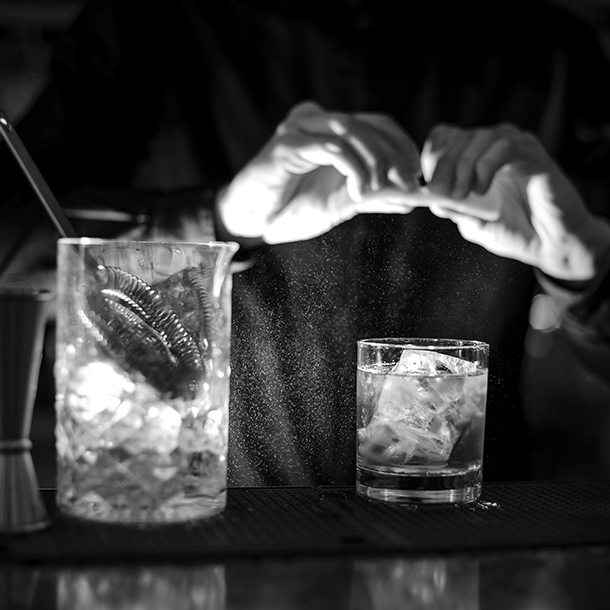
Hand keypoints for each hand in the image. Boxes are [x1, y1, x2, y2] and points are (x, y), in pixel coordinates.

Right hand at [216, 100, 420, 243]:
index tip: (416, 174)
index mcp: (330, 129)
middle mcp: (315, 120)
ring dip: (375, 160)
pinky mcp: (287, 144)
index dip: (402, 145)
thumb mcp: (339, 204)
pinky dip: (353, 168)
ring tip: (379, 190)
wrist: (252, 220)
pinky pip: (331, 148)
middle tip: (407, 184)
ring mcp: (299, 128)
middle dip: (394, 154)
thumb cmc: (291, 209)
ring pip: (351, 130)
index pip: (377, 124)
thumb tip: (408, 198)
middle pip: (369, 123)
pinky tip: (358, 191)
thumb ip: (371, 196)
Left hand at [419, 123, 609, 281]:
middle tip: (440, 192)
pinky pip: (504, 147)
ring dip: (464, 167)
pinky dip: (486, 167)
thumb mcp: (472, 222)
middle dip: (443, 165)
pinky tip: (482, 191)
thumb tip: (429, 196)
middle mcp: (494, 147)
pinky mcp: (533, 154)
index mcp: (476, 158)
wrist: (549, 245)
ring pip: (479, 138)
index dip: (432, 156)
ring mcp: (515, 147)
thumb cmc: (514, 232)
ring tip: (463, 195)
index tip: (429, 185)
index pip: (445, 138)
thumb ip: (452, 208)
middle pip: (457, 137)